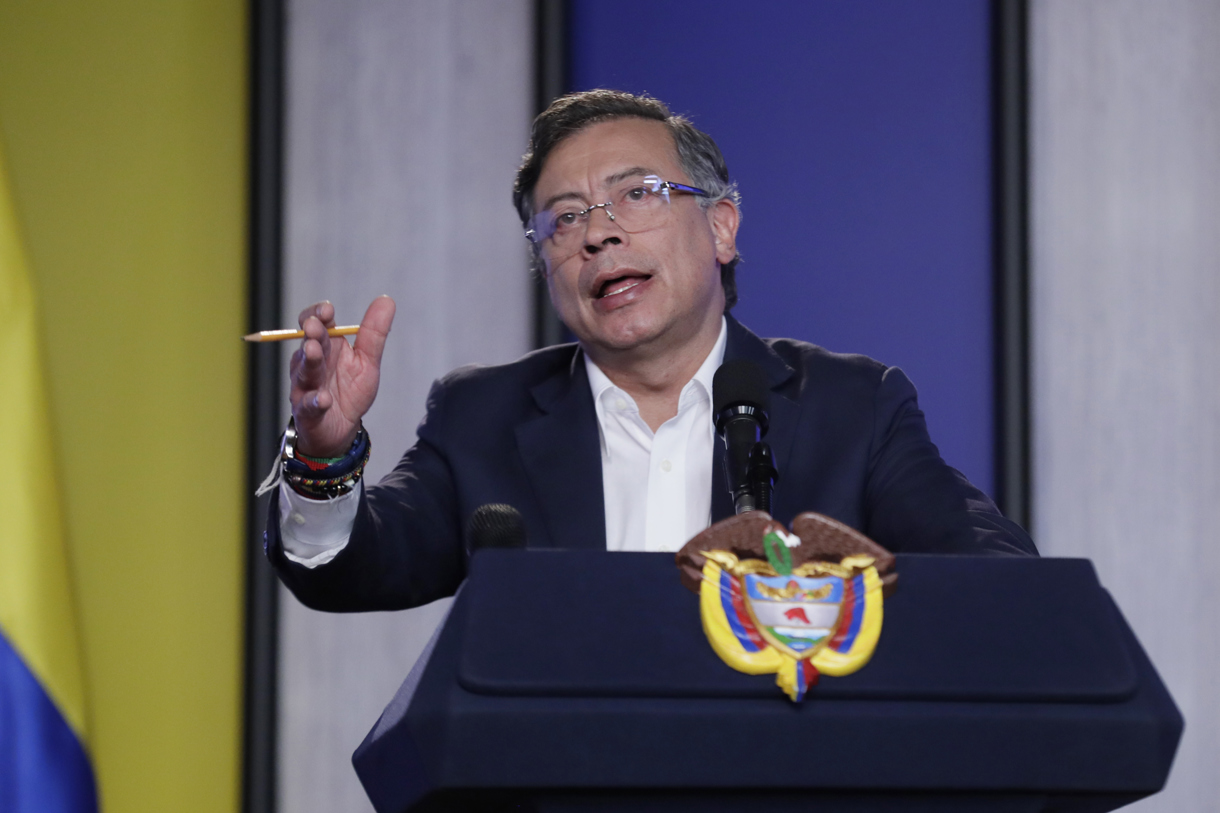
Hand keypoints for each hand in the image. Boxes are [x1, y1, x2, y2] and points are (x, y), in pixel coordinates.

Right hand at [289, 296, 395, 456]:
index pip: (317, 322)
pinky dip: (315, 401)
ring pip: (304, 371)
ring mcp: (306, 386)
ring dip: (309, 360)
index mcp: (327, 346)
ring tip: (314, 351)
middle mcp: (311, 363)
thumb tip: (386, 300)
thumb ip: (374, 333)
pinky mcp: (308, 411)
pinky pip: (309, 405)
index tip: (327, 310)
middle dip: (311, 334)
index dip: (318, 314)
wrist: (342, 428)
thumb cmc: (350, 390)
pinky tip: (323, 399)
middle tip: (315, 326)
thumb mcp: (367, 360)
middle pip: (308, 343)